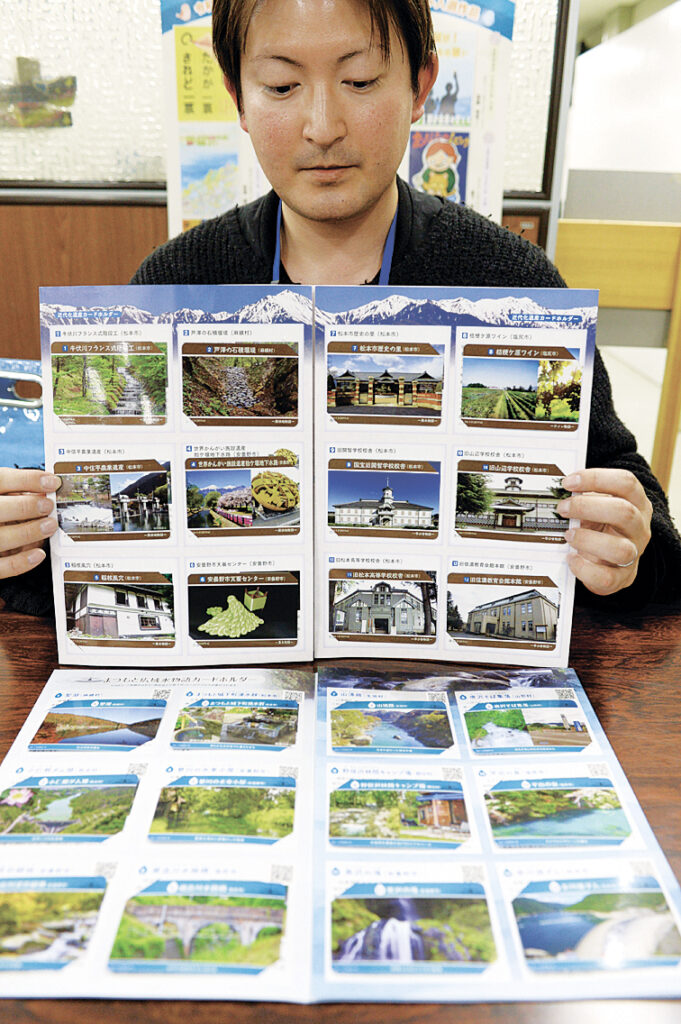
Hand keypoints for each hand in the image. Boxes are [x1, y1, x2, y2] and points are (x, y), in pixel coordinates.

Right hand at [0, 469, 59, 579]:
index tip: (51, 482)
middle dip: (27, 506)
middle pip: (0, 509)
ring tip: (49, 526)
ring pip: (2, 538)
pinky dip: (22, 562)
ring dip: (29, 532)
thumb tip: (46, 490)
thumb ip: (17, 490)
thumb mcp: (1, 495)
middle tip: (48, 506)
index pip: (1, 480)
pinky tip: (38, 554)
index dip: (27, 480)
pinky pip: (2, 567)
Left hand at [556, 468, 651, 595]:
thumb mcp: (597, 507)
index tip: (568, 482)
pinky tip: (571, 558)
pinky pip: (606, 577)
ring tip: (568, 535)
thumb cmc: (602, 527)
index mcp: (636, 503)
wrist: (612, 560)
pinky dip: (584, 569)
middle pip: (624, 512)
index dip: (596, 479)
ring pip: (620, 549)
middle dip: (587, 508)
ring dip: (588, 540)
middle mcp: (639, 528)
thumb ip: (584, 498)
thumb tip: (558, 492)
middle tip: (563, 508)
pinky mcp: (622, 578)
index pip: (626, 483)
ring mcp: (634, 554)